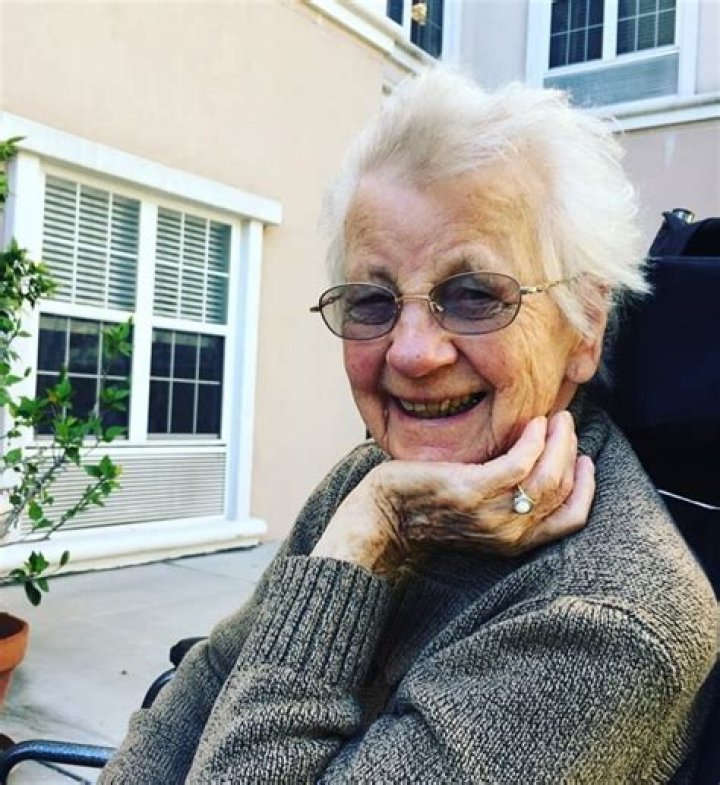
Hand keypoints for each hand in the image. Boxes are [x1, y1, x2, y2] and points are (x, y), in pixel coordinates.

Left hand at [311, 411, 594, 574]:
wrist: (381, 519)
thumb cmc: (425, 509)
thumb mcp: (475, 512)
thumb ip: (504, 498)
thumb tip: (531, 464)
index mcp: (513, 542)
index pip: (571, 520)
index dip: (585, 487)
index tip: (583, 457)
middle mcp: (508, 533)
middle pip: (562, 491)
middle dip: (572, 452)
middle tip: (566, 424)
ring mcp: (491, 514)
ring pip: (547, 475)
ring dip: (558, 441)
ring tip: (554, 417)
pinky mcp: (471, 491)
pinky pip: (519, 463)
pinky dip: (533, 439)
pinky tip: (531, 423)